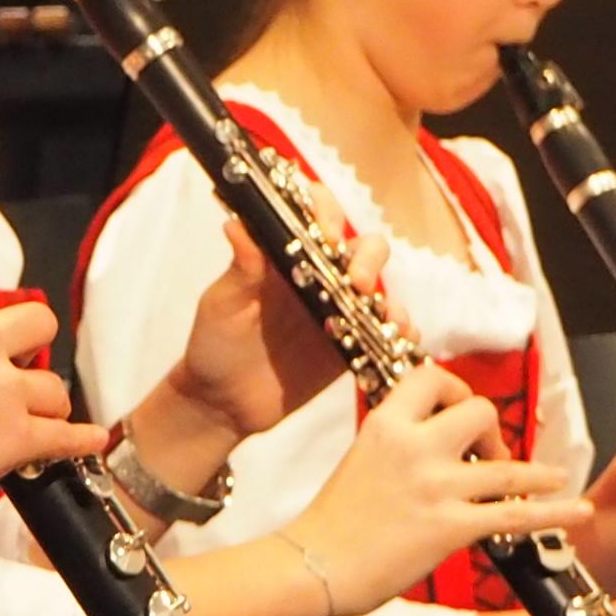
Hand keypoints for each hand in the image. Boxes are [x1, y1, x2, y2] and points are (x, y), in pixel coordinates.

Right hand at [0, 250, 100, 542]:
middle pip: (38, 320)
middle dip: (29, 342)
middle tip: (13, 363)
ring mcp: (3, 391)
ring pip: (55, 385)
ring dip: (42, 401)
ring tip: (25, 416)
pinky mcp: (17, 438)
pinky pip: (66, 435)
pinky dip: (79, 439)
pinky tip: (89, 437)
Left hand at [123, 222, 382, 493]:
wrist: (224, 403)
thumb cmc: (215, 345)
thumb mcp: (222, 305)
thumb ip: (240, 268)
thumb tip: (236, 224)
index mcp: (285, 255)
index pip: (316, 213)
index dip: (327, 213)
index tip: (326, 235)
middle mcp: (318, 276)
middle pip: (362, 247)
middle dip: (369, 258)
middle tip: (358, 283)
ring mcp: (338, 311)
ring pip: (380, 290)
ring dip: (388, 299)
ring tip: (382, 318)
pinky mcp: (351, 346)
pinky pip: (387, 333)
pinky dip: (399, 333)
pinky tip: (396, 339)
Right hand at [293, 366, 587, 615]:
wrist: (315, 565)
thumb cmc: (331, 520)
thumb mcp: (359, 458)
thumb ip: (396, 444)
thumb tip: (430, 445)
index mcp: (386, 424)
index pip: (433, 379)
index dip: (456, 390)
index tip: (459, 410)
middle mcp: (416, 446)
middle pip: (478, 411)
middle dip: (492, 429)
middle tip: (488, 454)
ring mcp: (438, 486)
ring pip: (507, 465)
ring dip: (537, 473)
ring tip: (555, 477)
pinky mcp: (452, 526)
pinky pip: (515, 514)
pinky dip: (554, 511)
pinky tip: (577, 509)